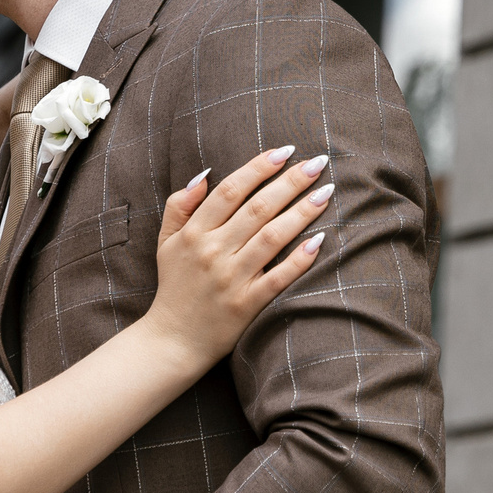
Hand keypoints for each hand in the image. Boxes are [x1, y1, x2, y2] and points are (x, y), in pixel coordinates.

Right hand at [140, 147, 327, 364]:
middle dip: (290, 182)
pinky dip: (299, 260)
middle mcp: (213, 252)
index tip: (285, 150)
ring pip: (272, 238)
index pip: (230, 191)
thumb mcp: (165, 242)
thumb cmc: (175, 286)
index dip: (259, 167)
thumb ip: (179, 206)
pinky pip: (278, 278)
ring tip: (326, 193)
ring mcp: (231, 279)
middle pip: (257, 209)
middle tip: (318, 163)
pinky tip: (320, 240)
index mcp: (194, 233)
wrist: (172, 341)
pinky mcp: (247, 305)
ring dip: (302, 213)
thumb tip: (203, 175)